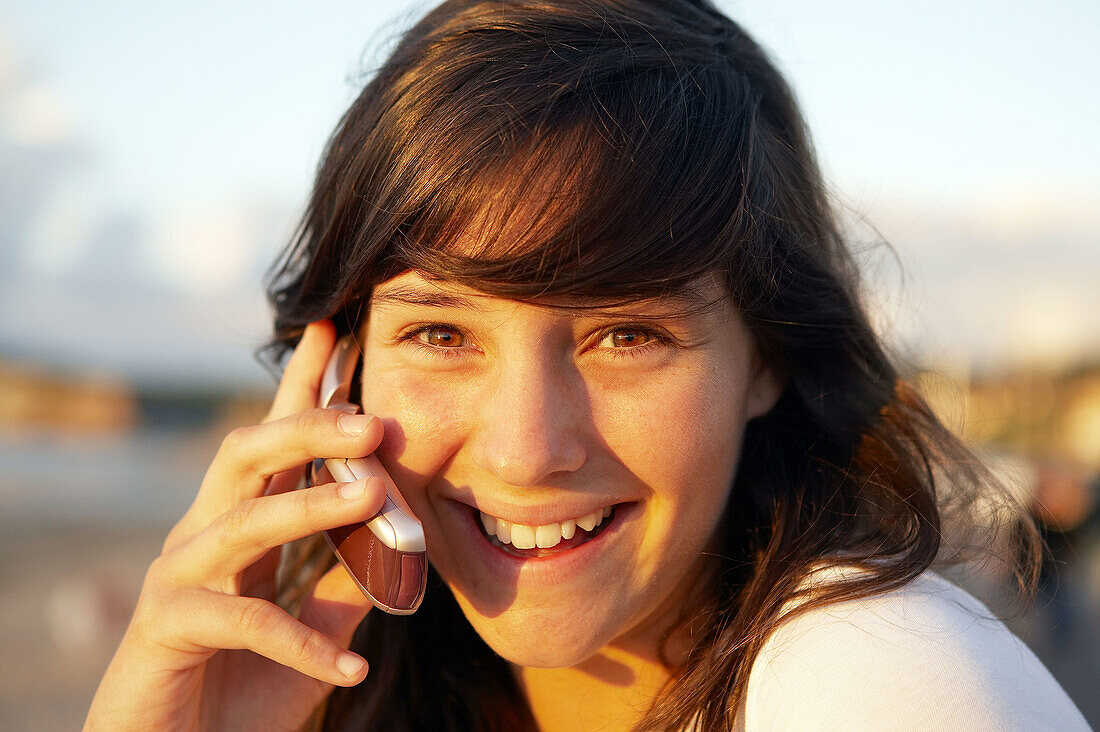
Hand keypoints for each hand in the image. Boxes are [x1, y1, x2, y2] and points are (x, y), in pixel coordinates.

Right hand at [85, 320, 385, 731]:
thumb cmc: (242, 689)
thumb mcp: (314, 629)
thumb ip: (349, 583)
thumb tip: (402, 544)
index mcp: (243, 525)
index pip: (275, 442)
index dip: (305, 386)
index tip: (338, 329)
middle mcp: (204, 536)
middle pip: (247, 456)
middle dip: (305, 428)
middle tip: (370, 420)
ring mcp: (179, 577)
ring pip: (242, 521)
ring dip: (310, 509)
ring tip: (372, 498)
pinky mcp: (167, 627)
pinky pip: (244, 623)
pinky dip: (302, 644)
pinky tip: (353, 667)